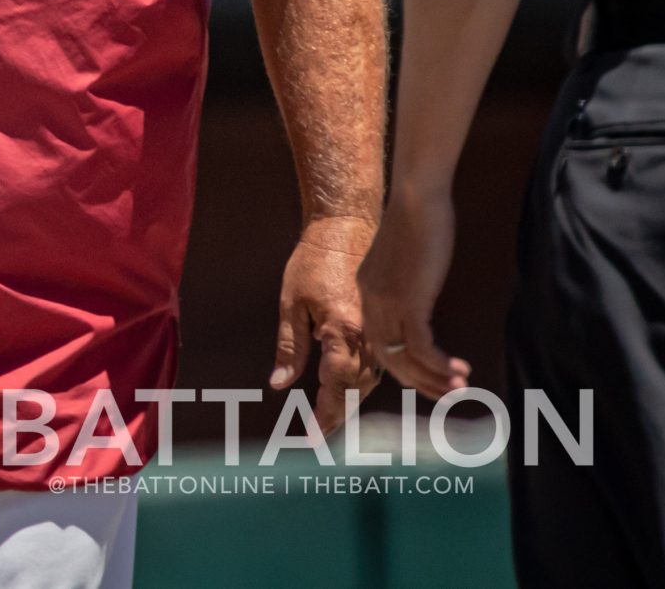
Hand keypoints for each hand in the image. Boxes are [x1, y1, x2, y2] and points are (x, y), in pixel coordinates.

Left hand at [271, 214, 381, 430]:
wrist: (347, 225)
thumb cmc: (313, 261)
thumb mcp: (291, 303)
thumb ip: (289, 346)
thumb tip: (280, 384)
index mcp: (341, 331)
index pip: (335, 386)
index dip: (326, 415)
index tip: (315, 438)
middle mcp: (366, 336)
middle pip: (357, 389)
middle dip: (340, 414)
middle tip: (323, 434)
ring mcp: (380, 329)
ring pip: (372, 378)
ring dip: (355, 400)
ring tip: (335, 418)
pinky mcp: (385, 321)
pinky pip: (379, 361)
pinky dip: (366, 379)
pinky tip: (354, 387)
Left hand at [360, 187, 473, 400]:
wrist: (417, 199)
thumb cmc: (418, 222)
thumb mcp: (403, 259)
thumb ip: (403, 283)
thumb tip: (416, 298)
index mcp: (367, 291)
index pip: (378, 341)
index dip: (401, 365)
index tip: (425, 379)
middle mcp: (370, 301)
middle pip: (388, 357)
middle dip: (418, 382)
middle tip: (446, 395)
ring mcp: (387, 302)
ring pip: (404, 358)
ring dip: (433, 378)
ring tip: (459, 388)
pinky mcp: (408, 300)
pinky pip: (421, 346)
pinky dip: (440, 364)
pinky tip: (459, 370)